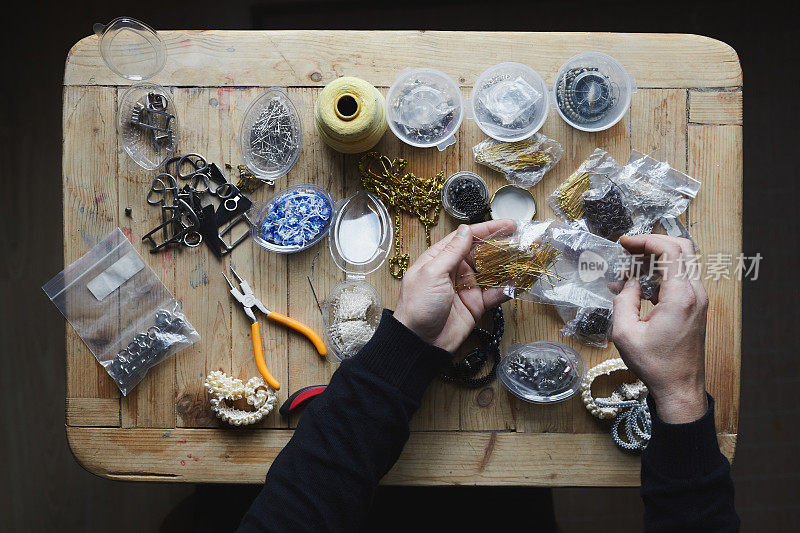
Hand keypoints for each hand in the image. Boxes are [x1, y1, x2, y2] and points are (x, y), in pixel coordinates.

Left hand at [394, 220, 515, 352]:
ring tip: (529, 256)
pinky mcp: (476, 305)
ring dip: (510, 265)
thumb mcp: (432, 273)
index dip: (488, 229)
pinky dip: (509, 288)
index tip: (508, 224)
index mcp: (441, 258)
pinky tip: (522, 281)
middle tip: (525, 239)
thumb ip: (452, 251)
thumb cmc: (418, 305)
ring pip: (493, 272)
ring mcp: (467, 287)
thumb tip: (466, 229)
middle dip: (504, 246)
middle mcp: (456, 271)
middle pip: (484, 253)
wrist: (419, 342)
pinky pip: (496, 293)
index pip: (467, 238)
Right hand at [612, 234, 708, 423]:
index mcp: (680, 296)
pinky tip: (641, 286)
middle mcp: (695, 293)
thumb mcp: (625, 333)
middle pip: (682, 247)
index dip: (645, 240)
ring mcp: (699, 300)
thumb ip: (624, 300)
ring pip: (684, 261)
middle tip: (629, 250)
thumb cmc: (655, 365)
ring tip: (631, 269)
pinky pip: (682, 277)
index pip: (669, 250)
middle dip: (653, 242)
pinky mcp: (696, 307)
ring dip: (658, 258)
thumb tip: (630, 283)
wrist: (679, 388)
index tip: (624, 243)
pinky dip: (663, 273)